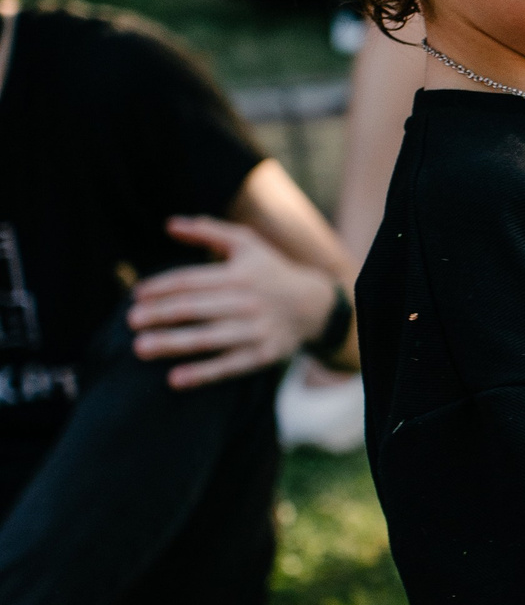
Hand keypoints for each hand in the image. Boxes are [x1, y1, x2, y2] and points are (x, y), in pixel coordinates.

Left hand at [130, 216, 339, 388]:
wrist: (313, 305)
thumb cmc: (269, 271)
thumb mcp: (246, 244)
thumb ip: (208, 231)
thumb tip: (169, 224)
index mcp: (241, 274)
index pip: (192, 280)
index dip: (161, 287)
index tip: (135, 295)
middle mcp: (249, 302)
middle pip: (195, 309)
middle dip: (159, 315)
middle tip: (131, 322)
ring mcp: (257, 330)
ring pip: (208, 339)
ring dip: (172, 344)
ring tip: (140, 348)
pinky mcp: (264, 354)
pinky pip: (229, 366)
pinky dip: (203, 374)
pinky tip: (175, 379)